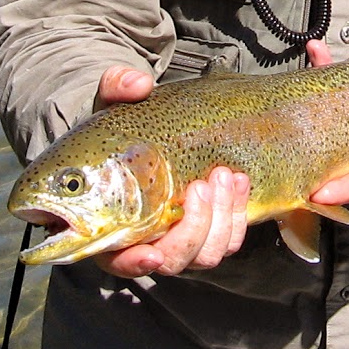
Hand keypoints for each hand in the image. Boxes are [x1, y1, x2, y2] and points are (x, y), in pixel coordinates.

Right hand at [88, 65, 251, 278]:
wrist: (154, 134)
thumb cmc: (123, 125)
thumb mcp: (113, 103)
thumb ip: (117, 87)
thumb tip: (138, 84)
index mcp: (110, 224)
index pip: (118, 261)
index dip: (133, 263)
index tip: (151, 254)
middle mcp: (145, 241)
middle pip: (172, 259)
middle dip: (194, 226)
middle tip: (204, 184)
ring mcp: (179, 239)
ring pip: (205, 254)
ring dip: (221, 219)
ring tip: (225, 175)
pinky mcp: (208, 230)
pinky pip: (228, 239)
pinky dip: (238, 215)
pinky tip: (239, 180)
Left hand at [305, 49, 348, 207]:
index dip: (347, 188)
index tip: (319, 195)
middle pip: (345, 159)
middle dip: (315, 161)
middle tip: (283, 163)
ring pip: (339, 121)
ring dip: (316, 106)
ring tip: (292, 93)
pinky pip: (348, 88)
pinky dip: (331, 70)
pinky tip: (316, 51)